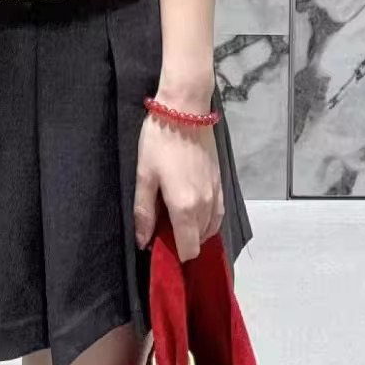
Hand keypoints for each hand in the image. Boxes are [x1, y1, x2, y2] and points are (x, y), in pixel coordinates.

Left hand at [133, 102, 222, 263]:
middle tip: (163, 224)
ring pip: (210, 228)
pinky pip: (218, 213)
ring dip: (195, 229)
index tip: (159, 244)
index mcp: (185, 208)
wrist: (185, 110)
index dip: (174, 253)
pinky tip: (192, 207)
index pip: (189, 250)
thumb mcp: (144, 176)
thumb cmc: (160, 142)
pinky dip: (207, 218)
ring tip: (176, 214)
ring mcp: (216, 194)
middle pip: (199, 241)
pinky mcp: (221, 183)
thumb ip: (144, 212)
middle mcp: (206, 206)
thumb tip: (144, 243)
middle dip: (183, 240)